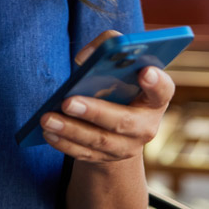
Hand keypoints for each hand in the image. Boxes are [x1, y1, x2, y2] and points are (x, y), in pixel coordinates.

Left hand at [39, 29, 174, 164]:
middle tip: (67, 101)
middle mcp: (146, 126)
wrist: (117, 125)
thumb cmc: (117, 84)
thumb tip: (84, 57)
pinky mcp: (107, 159)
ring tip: (46, 119)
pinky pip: (85, 154)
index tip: (145, 71)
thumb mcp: (118, 65)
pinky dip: (65, 143)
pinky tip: (48, 132)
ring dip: (71, 130)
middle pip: (124, 122)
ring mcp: (128, 147)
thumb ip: (107, 49)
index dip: (156, 82)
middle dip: (94, 112)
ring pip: (99, 141)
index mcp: (155, 98)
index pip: (162, 90)